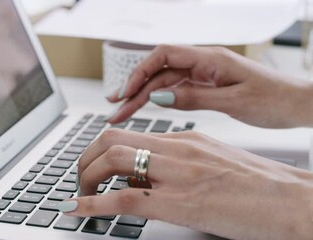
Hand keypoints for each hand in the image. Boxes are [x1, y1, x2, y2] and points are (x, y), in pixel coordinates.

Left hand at [60, 129, 312, 239]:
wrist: (294, 201)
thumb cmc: (258, 186)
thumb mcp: (212, 164)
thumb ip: (176, 168)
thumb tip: (141, 181)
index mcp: (186, 140)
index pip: (130, 135)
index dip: (101, 150)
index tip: (92, 164)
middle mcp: (179, 149)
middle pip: (113, 140)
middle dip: (86, 158)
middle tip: (80, 177)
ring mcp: (179, 173)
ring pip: (114, 160)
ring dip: (86, 176)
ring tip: (79, 193)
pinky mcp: (182, 201)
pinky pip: (126, 199)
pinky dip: (93, 203)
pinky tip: (75, 208)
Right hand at [106, 45, 312, 127]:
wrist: (299, 103)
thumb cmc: (275, 99)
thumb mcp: (232, 102)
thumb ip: (193, 97)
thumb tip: (158, 96)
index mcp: (210, 59)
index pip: (164, 55)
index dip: (140, 71)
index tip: (125, 92)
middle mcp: (204, 63)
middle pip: (160, 71)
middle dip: (134, 89)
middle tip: (115, 109)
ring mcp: (204, 74)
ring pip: (165, 82)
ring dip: (142, 96)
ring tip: (121, 112)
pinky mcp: (207, 85)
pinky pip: (177, 90)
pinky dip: (160, 99)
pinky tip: (147, 106)